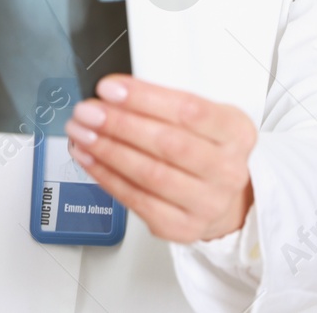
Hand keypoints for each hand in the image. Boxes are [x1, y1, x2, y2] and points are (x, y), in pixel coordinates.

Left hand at [64, 74, 255, 243]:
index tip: (109, 89)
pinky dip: (106, 176)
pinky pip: (137, 200)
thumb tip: (113, 95)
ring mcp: (207, 203)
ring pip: (149, 174)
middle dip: (119, 124)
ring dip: (107, 150)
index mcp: (235, 132)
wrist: (222, 198)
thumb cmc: (205, 149)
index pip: (189, 110)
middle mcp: (227, 170)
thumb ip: (165, 104)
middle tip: (87, 111)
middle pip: (167, 144)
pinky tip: (89, 158)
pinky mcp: (182, 227)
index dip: (144, 99)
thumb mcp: (202, 117)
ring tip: (81, 132)